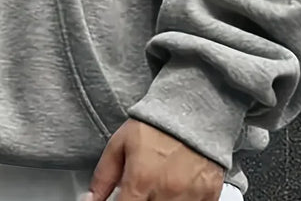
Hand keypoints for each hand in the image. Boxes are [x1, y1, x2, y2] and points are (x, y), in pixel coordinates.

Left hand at [85, 119, 224, 200]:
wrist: (192, 109)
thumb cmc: (155, 125)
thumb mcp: (120, 143)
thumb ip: (103, 176)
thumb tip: (91, 199)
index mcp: (141, 179)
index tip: (121, 199)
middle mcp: (167, 192)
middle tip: (140, 191)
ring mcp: (191, 196)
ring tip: (156, 187)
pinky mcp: (210, 196)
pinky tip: (175, 191)